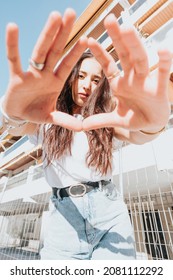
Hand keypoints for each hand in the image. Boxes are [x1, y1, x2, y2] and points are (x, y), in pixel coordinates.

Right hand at [4, 9, 86, 130]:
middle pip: (56, 50)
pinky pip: (14, 59)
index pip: (67, 64)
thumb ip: (66, 120)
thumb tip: (82, 128)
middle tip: (71, 13)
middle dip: (63, 33)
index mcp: (55, 81)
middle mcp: (45, 73)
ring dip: (47, 35)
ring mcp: (31, 73)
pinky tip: (12, 28)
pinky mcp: (16, 76)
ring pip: (40, 51)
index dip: (76, 52)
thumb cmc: (36, 111)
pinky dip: (12, 45)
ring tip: (54, 16)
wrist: (18, 114)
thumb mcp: (52, 117)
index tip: (87, 38)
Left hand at [83, 14, 171, 132]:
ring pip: (140, 59)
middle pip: (124, 55)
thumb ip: (100, 120)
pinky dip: (163, 62)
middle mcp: (132, 78)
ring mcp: (145, 82)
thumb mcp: (115, 120)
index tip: (87, 39)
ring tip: (127, 28)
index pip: (109, 65)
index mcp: (120, 84)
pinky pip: (161, 74)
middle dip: (117, 39)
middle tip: (109, 20)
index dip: (99, 53)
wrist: (151, 125)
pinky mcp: (159, 89)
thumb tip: (82, 126)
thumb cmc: (134, 117)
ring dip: (134, 44)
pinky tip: (163, 49)